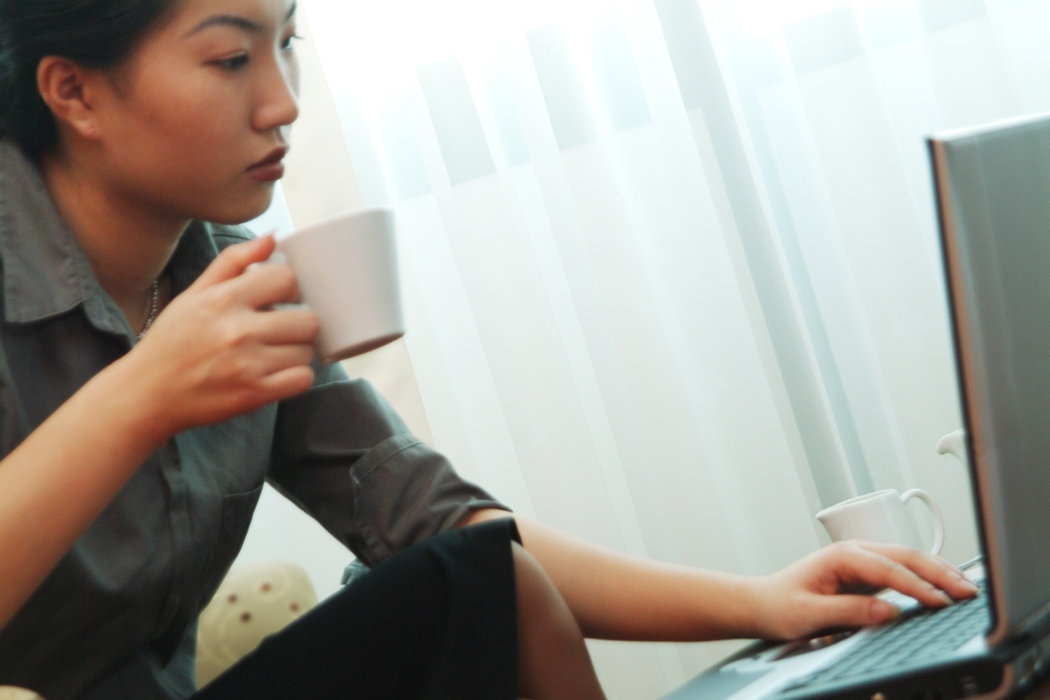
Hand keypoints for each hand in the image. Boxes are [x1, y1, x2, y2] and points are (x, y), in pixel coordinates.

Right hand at [129, 235, 319, 441]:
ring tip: (277, 353)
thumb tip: (272, 237)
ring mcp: (247, 365)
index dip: (291, 288)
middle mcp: (237, 331)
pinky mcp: (253, 394)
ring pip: (306, 351)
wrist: (145, 394)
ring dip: (298, 352)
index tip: (283, 299)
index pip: (287, 280)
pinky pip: (302, 380)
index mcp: (223, 300)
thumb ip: (233, 261)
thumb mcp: (194, 294)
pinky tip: (279, 374)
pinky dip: (297, 377)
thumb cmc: (171, 341)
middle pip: (307, 319)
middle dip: (300, 323)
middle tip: (284, 330)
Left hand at [747, 541, 979, 639]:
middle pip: (906, 556)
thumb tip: (888, 612)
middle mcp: (853, 552)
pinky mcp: (865, 572)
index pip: (889, 569)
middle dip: (939, 573)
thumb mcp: (809, 614)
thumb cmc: (779, 606)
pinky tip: (944, 586)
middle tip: (968, 593)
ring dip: (939, 572)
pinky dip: (927, 577)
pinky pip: (903, 571)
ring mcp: (861, 560)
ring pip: (909, 559)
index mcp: (840, 557)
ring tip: (967, 588)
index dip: (918, 587)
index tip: (941, 603)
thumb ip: (849, 612)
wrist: (762, 602)